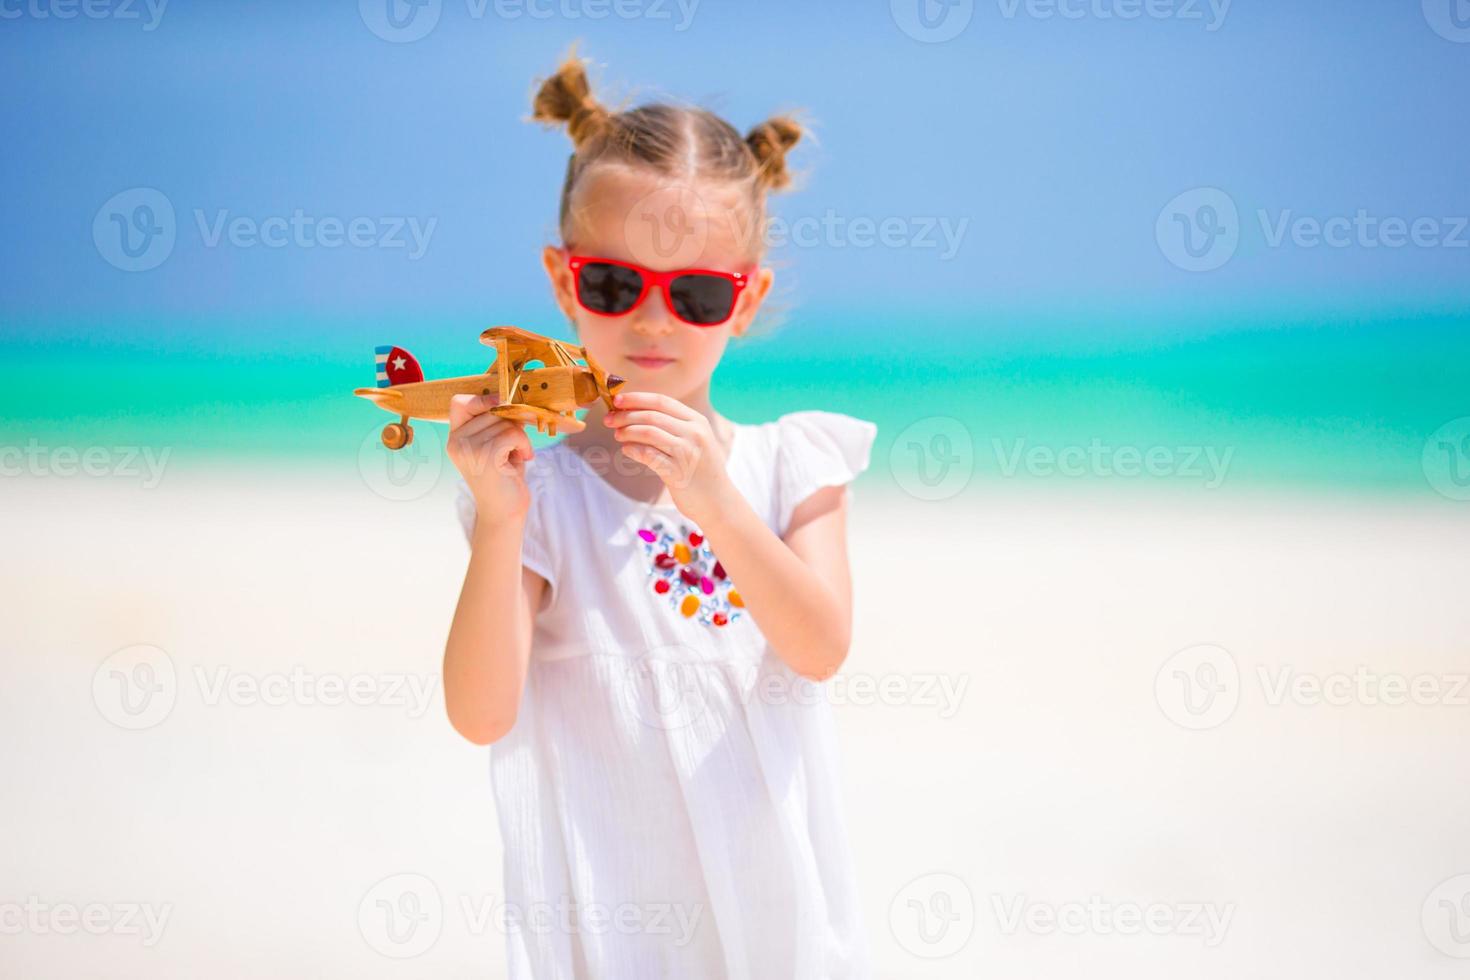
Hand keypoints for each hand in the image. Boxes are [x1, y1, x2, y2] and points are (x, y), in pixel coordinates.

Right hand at [448, 393, 533, 527]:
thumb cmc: (504, 477)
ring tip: (519, 455)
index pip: (459, 402)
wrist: (504, 513)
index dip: (483, 399)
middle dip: (512, 423)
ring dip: (520, 437)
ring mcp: (468, 450)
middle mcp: (456, 442)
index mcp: (455, 438)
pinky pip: (512, 434)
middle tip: (518, 444)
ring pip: (505, 422)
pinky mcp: (484, 457)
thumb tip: (511, 398)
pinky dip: (524, 444)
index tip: (502, 406)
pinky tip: (523, 459)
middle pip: (490, 410)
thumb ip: (497, 422)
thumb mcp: (496, 444)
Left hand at [603, 391, 741, 526]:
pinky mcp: (678, 472)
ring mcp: (687, 452)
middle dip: (625, 415)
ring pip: (648, 432)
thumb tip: (636, 414)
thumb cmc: (701, 471)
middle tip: (609, 420)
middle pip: (652, 415)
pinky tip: (627, 450)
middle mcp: (694, 433)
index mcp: (697, 421)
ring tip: (618, 435)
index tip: (616, 401)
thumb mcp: (695, 441)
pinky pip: (648, 455)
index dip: (636, 398)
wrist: (719, 502)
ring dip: (627, 432)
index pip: (662, 401)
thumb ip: (673, 427)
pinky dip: (633, 450)